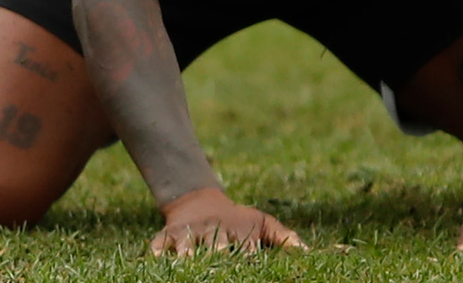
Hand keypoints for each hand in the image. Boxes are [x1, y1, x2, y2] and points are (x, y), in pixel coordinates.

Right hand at [150, 187, 306, 255]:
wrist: (199, 200)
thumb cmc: (237, 220)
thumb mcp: (261, 223)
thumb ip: (283, 237)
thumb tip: (307, 252)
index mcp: (237, 231)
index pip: (245, 245)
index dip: (248, 254)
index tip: (252, 261)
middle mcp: (213, 231)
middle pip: (215, 243)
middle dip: (217, 252)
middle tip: (220, 259)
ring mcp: (189, 233)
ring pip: (186, 243)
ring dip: (186, 252)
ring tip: (187, 262)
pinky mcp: (168, 234)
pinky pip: (159, 243)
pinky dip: (156, 250)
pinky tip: (155, 260)